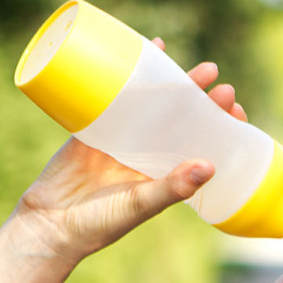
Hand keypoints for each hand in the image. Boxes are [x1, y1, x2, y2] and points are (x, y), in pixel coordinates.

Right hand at [9, 39, 248, 265]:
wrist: (47, 226)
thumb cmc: (99, 224)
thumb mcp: (140, 204)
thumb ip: (173, 188)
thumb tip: (211, 165)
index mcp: (167, 172)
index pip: (202, 143)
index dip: (219, 124)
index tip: (235, 107)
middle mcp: (148, 154)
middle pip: (179, 118)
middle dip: (197, 96)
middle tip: (214, 74)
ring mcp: (120, 140)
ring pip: (147, 105)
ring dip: (164, 81)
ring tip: (176, 56)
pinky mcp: (92, 130)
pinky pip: (111, 99)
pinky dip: (123, 78)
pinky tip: (135, 56)